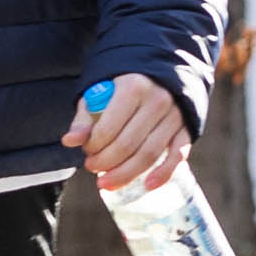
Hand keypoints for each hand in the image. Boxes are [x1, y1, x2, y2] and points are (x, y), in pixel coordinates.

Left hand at [65, 75, 189, 193]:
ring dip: (126, 174)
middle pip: (127, 145)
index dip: (93, 146)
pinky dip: (164, 173)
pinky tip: (148, 185)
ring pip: (149, 154)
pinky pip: (177, 155)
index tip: (86, 151)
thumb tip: (69, 141)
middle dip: (105, 163)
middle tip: (92, 168)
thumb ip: (85, 117)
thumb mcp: (101, 91)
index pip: (108, 128)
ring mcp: (175, 115)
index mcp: (133, 87)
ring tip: (107, 183)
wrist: (162, 70)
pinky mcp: (186, 128)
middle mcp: (157, 100)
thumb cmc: (125, 84)